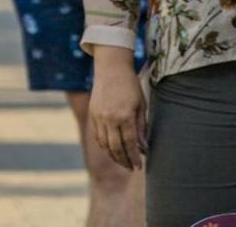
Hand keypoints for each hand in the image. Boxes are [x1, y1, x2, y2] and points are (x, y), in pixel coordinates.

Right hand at [88, 50, 147, 170]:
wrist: (111, 68)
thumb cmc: (130, 85)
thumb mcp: (141, 105)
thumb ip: (141, 127)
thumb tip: (143, 147)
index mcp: (124, 116)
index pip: (129, 144)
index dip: (134, 157)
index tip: (139, 166)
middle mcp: (109, 118)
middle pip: (115, 147)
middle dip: (124, 160)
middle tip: (131, 167)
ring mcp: (98, 116)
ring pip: (104, 143)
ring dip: (113, 155)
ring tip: (122, 161)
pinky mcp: (92, 113)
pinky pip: (97, 135)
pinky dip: (104, 145)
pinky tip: (111, 149)